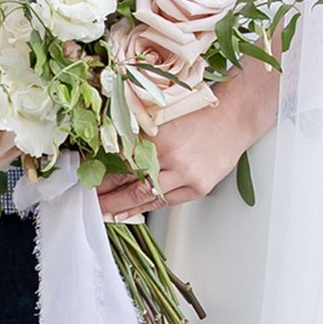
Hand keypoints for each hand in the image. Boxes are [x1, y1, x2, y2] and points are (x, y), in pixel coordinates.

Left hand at [100, 59, 281, 219]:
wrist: (235, 117)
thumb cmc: (200, 112)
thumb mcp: (163, 114)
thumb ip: (139, 131)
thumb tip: (111, 149)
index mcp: (158, 134)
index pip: (120, 157)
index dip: (101, 167)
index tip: (87, 173)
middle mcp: (171, 156)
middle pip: (130, 180)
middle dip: (107, 193)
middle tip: (88, 199)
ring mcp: (186, 174)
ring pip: (146, 196)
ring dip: (122, 205)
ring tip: (104, 211)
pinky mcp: (198, 187)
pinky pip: (166, 202)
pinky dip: (146, 207)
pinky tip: (131, 211)